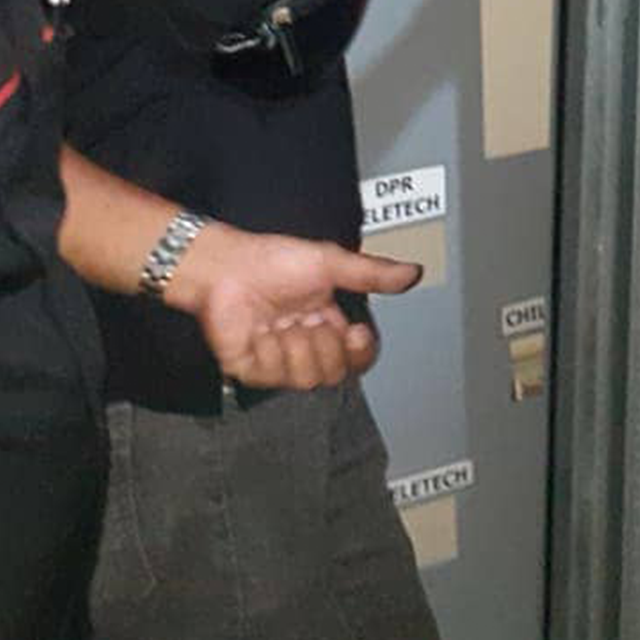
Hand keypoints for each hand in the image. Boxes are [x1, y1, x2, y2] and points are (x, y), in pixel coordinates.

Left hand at [164, 225, 422, 388]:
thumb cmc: (271, 260)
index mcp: (328, 324)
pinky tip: (259, 329)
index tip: (355, 331)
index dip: (360, 352)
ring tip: (280, 322)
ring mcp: (278, 360)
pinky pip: (272, 375)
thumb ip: (371, 274)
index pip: (357, 358)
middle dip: (323, 344)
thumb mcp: (329, 263)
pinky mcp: (250, 368)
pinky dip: (267, 349)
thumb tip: (412, 273)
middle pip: (334, 373)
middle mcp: (305, 345)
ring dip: (294, 346)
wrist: (226, 266)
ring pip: (305, 379)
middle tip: (308, 320)